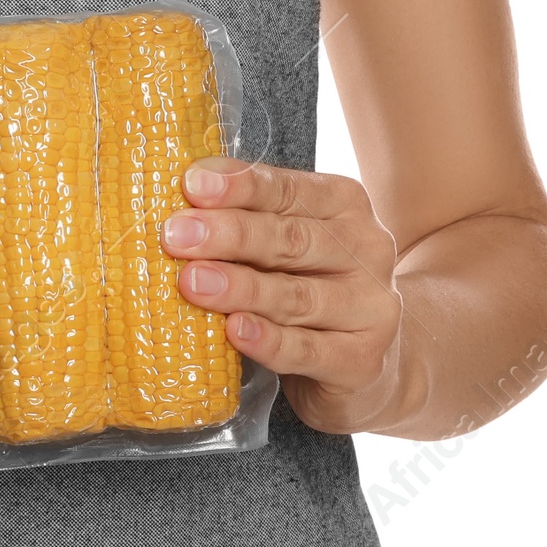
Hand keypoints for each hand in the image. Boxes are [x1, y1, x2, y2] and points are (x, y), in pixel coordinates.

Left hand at [161, 158, 402, 434]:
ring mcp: (370, 306)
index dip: (239, 187)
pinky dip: (268, 341)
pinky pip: (308, 350)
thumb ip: (244, 218)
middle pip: (292, 239)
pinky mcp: (362, 360)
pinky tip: (235, 331)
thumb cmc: (306, 285)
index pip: (287, 189)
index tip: (192, 185)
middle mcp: (366, 249)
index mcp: (344, 204)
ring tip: (192, 282)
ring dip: (240, 288)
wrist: (363, 361)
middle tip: (177, 235)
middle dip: (230, 235)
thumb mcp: (283, 243)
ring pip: (297, 295)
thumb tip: (180, 199)